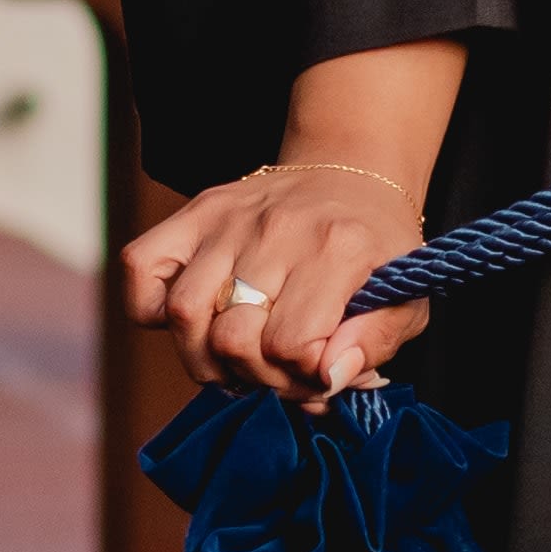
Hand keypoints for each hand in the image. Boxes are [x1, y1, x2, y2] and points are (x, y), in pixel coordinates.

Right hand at [124, 161, 434, 404]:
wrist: (349, 173)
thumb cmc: (377, 248)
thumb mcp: (408, 298)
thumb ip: (375, 343)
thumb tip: (328, 376)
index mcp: (340, 249)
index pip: (291, 346)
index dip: (301, 378)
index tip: (318, 373)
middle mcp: (279, 231)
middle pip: (232, 339)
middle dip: (255, 378)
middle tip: (277, 373)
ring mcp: (230, 220)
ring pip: (184, 315)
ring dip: (205, 358)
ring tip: (236, 358)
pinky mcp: (196, 213)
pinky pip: (142, 269)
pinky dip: (153, 308)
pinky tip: (195, 319)